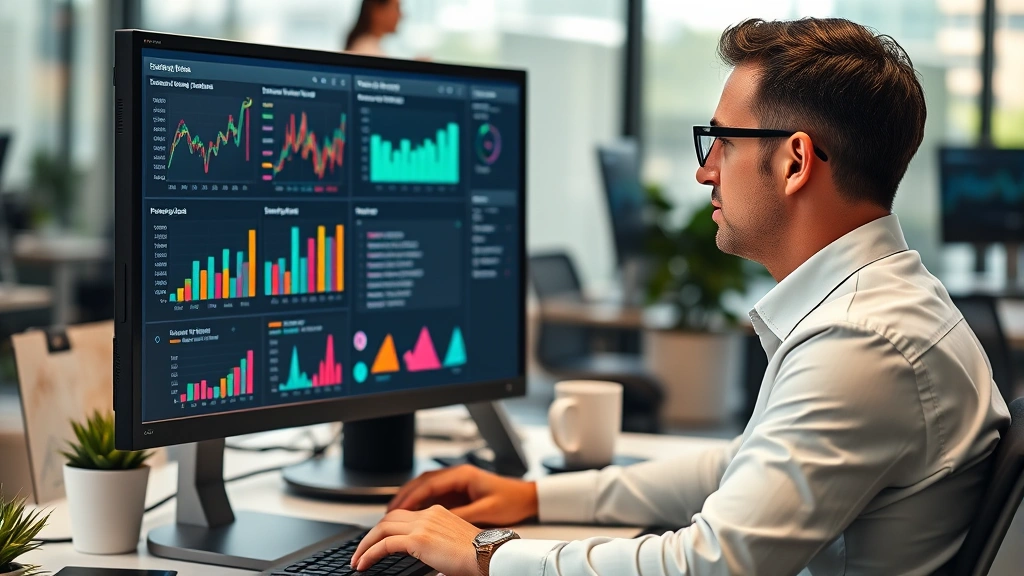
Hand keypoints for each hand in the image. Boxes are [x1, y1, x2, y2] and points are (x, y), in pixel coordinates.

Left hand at [352, 505, 480, 574]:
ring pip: (382, 529)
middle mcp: (428, 514)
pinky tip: (363, 564)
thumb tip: (425, 557)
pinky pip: (384, 544)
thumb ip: (435, 545)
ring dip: (365, 544)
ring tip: (358, 560)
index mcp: (437, 513)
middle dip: (370, 535)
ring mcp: (422, 525)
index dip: (386, 528)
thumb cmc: (478, 556)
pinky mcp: (418, 539)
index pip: (403, 516)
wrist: (489, 556)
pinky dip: (370, 553)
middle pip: (389, 518)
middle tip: (361, 551)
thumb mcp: (452, 545)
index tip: (376, 542)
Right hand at [388, 464, 537, 525]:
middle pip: (421, 484)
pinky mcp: (458, 492)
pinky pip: (432, 496)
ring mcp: (456, 483)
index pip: (428, 484)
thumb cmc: (511, 501)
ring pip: (424, 489)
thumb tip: (438, 522)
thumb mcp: (486, 511)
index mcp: (462, 476)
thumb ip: (462, 515)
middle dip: (402, 498)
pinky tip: (411, 517)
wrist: (527, 498)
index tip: (395, 510)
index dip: (409, 498)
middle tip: (386, 514)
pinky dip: (419, 505)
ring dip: (408, 500)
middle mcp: (456, 475)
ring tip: (392, 516)